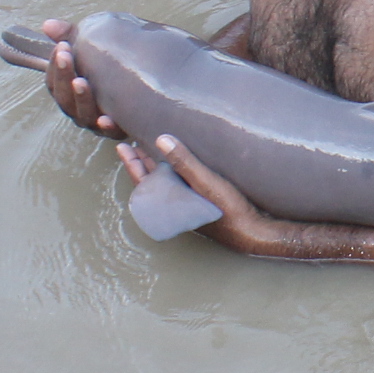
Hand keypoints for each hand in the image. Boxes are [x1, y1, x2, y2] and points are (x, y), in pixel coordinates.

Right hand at [40, 20, 118, 136]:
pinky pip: (111, 132)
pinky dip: (107, 126)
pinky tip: (106, 118)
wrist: (152, 95)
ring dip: (81, 98)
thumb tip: (47, 24)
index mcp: (71, 93)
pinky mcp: (120, 130)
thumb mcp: (96, 51)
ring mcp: (98, 123)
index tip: (62, 46)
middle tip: (67, 55)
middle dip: (64, 75)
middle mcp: (81, 110)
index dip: (55, 65)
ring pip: (83, 115)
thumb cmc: (117, 69)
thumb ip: (73, 37)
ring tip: (82, 82)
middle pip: (64, 98)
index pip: (53, 82)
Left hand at [117, 132, 278, 253]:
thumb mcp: (205, 182)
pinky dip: (173, 175)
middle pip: (151, 182)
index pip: (142, 180)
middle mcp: (175, 206)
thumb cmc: (228, 209)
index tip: (122, 146)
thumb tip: (160, 139)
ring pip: (164, 185)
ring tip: (153, 152)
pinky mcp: (199, 206)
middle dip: (141, 163)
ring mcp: (187, 207)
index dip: (131, 162)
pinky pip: (178, 188)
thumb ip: (184, 162)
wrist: (251, 233)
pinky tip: (182, 169)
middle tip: (133, 144)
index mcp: (170, 201)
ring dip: (157, 169)